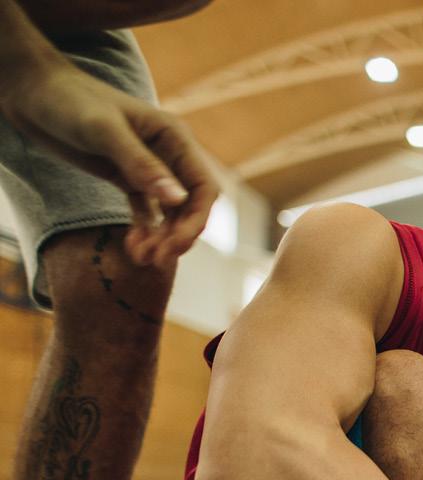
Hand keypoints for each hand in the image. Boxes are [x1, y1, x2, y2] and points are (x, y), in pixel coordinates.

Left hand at [2, 60, 217, 269]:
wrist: (33, 92)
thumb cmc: (69, 100)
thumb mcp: (104, 131)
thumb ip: (142, 165)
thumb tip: (178, 200)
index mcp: (174, 138)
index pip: (203, 187)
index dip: (196, 220)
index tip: (176, 245)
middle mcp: (169, 155)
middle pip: (190, 206)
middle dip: (177, 235)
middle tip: (156, 259)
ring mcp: (150, 169)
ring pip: (170, 214)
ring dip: (160, 238)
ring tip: (140, 257)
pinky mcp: (129, 179)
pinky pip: (147, 212)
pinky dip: (144, 231)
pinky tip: (133, 246)